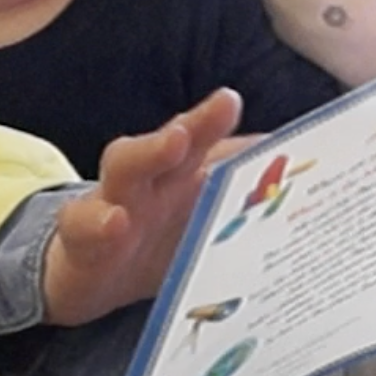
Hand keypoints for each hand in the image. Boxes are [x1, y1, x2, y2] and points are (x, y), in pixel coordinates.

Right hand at [42, 86, 243, 326]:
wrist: (90, 274)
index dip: (213, 120)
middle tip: (223, 106)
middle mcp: (145, 179)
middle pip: (168, 142)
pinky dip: (97, 223)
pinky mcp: (80, 239)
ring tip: (173, 143)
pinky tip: (114, 223)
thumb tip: (295, 167)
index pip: (197, 139)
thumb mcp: (195, 217)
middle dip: (196, 123)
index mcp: (176, 173)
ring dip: (149, 153)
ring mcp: (110, 203)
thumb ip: (237, 190)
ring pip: (124, 168)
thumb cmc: (153, 236)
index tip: (232, 101)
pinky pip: (83, 227)